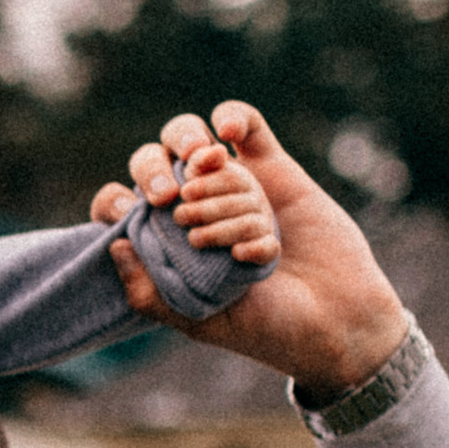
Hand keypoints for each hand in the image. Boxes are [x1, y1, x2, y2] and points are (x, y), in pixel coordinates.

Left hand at [92, 105, 408, 397]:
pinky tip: (226, 135)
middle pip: (155, 164)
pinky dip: (231, 119)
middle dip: (152, 172)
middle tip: (171, 201)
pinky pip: (246, 128)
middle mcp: (197, 210)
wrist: (334, 320)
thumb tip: (114, 246)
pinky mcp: (274, 169)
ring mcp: (235, 187)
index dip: (116, 201)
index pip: (123, 205)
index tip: (129, 212)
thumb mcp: (198, 322)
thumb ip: (149, 294)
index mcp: (168, 242)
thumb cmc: (266, 328)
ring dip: (206, 177)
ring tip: (215, 201)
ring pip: (201, 152)